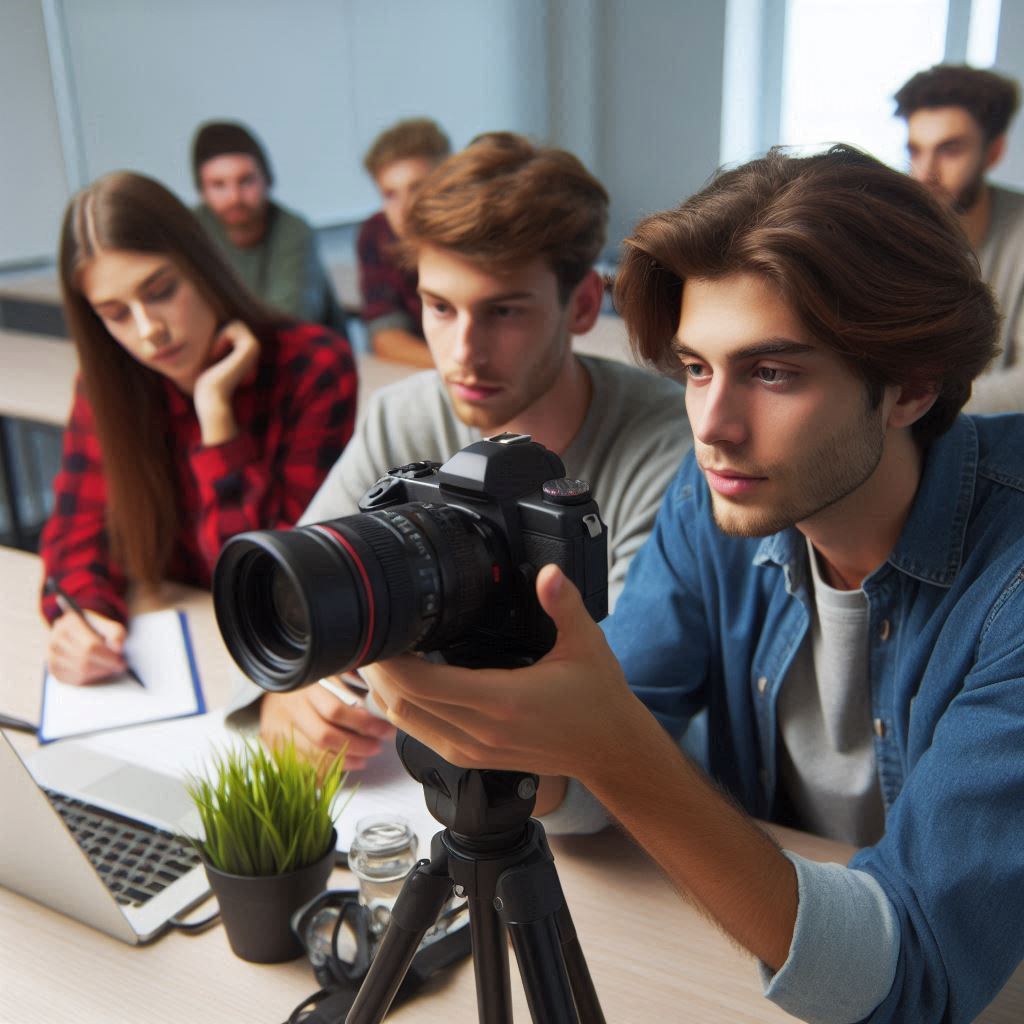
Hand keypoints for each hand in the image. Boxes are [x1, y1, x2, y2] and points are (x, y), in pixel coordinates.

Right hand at [47, 611, 127, 685]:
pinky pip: (73, 679)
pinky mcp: (53, 668)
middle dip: (106, 666)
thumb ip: (116, 633)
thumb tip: (117, 647)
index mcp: (69, 623)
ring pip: (79, 671)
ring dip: (99, 673)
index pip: (90, 645)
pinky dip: (90, 678)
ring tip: (111, 668)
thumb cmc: (97, 629)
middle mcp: (55, 638)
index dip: (108, 656)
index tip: (122, 662)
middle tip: (119, 667)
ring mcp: (51, 654)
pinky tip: (99, 672)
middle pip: (84, 659)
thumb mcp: (109, 625)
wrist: (78, 633)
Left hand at [193, 320, 260, 444]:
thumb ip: (213, 347)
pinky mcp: (252, 347)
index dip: (219, 338)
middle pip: (236, 323)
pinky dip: (219, 340)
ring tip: (215, 358)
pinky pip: (233, 327)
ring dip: (219, 338)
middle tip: (214, 357)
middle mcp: (257, 350)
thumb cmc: (206, 383)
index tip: (213, 359)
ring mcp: (256, 348)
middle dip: (220, 335)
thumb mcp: (208, 361)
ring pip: (236, 324)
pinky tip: (215, 357)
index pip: (233, 328)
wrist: (211, 399)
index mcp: (250, 354)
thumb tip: (198, 331)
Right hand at [259, 674, 396, 768]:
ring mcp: (280, 732)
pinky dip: (324, 772)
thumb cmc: (306, 687)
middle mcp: (292, 711)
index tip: (384, 730)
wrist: (270, 695)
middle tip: (376, 748)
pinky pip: (302, 768)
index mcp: (307, 689)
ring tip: (363, 760)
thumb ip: (348, 686)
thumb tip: (377, 700)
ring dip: (344, 762)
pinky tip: (340, 769)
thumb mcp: (326, 676)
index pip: (336, 710)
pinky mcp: (275, 750)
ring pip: (314, 756)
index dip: (363, 723)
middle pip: (325, 736)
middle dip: (357, 746)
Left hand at [360, 565, 648, 780]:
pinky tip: (405, 686)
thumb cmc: (597, 699)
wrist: (610, 750)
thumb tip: (548, 571)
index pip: (425, 684)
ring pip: (407, 724)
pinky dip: (404, 711)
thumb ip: (563, 604)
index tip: (383, 632)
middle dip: (381, 671)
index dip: (394, 660)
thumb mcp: (586, 642)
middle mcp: (481, 731)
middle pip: (404, 704)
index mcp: (502, 700)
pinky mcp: (474, 759)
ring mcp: (474, 750)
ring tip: (383, 658)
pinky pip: (423, 737)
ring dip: (387, 692)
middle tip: (373, 638)